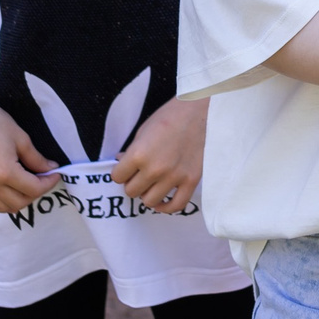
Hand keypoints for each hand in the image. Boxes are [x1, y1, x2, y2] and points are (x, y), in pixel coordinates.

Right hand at [0, 95, 61, 213]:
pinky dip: (1, 203)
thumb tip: (51, 169)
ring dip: (20, 200)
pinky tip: (9, 191)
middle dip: (36, 192)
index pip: (34, 189)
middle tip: (43, 179)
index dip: (49, 183)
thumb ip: (37, 159)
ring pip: (4, 208)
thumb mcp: (21, 139)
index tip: (55, 174)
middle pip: (20, 202)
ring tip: (27, 185)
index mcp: (4, 172)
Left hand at [112, 94, 204, 211]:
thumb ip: (131, 150)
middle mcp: (155, 169)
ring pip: (150, 201)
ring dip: (147, 193)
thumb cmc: (171, 116)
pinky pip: (176, 205)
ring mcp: (174, 177)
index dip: (120, 172)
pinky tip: (162, 201)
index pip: (117, 177)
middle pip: (132, 191)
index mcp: (139, 154)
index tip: (126, 168)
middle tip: (139, 175)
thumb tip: (121, 163)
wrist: (201, 110)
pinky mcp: (191, 180)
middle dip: (133, 183)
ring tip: (151, 184)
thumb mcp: (143, 130)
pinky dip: (166, 207)